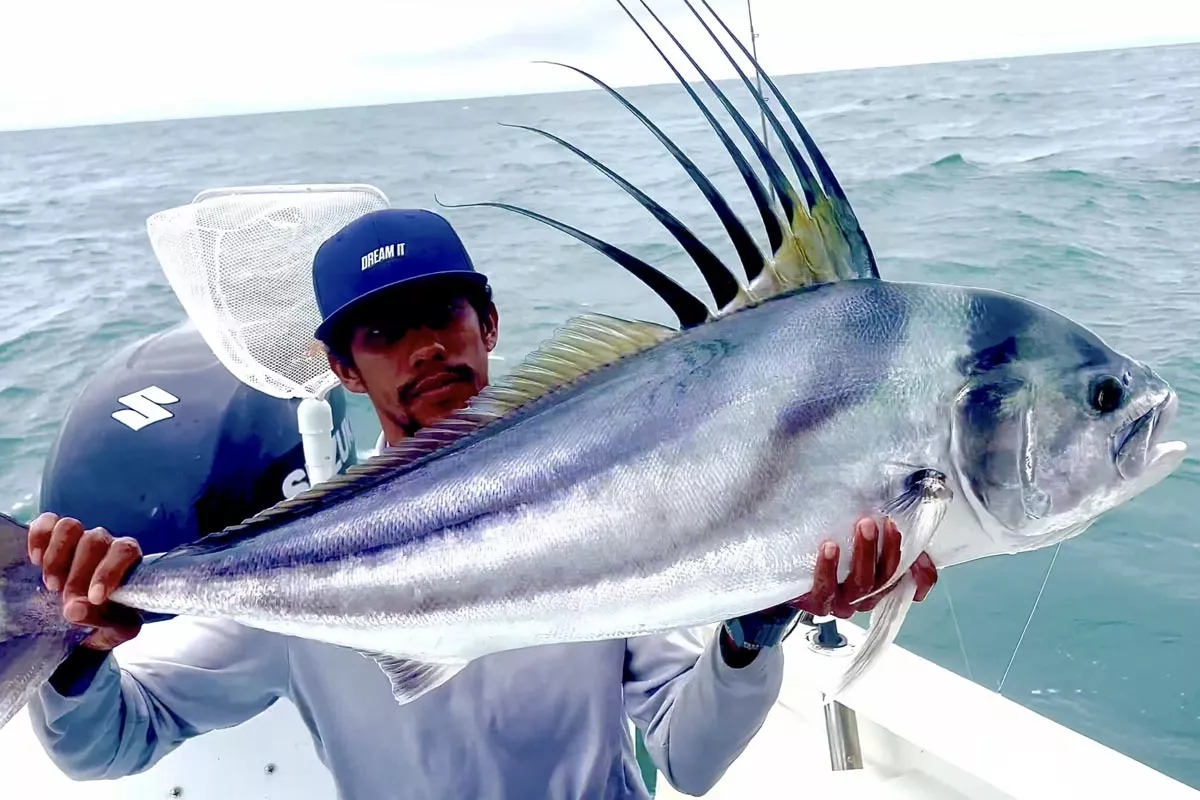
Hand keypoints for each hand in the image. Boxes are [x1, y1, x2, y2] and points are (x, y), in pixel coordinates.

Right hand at [27, 512, 143, 650]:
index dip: (108, 572)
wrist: (92, 619)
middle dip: (77, 576)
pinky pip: (48, 523)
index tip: (94, 598)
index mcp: (130, 561)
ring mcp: (82, 538)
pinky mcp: (56, 537)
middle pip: (93, 541)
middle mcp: (108, 544)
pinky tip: (36, 560)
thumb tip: (74, 610)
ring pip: (70, 527)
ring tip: (52, 585)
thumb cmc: (111, 620)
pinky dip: (39, 537)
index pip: (125, 551)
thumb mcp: (116, 630)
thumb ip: (103, 621)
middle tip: (68, 602)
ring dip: (57, 556)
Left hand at [788, 517, 936, 618]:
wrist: (785, 571)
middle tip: (884, 523)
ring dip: (865, 554)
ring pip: (862, 584)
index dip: (923, 576)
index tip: (922, 554)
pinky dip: (829, 568)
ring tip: (863, 526)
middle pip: (886, 580)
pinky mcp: (817, 603)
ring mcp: (842, 602)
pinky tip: (830, 547)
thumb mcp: (858, 542)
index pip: (911, 586)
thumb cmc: (827, 554)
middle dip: (888, 550)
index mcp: (880, 586)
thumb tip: (905, 525)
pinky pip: (826, 589)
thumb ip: (883, 536)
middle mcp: (865, 598)